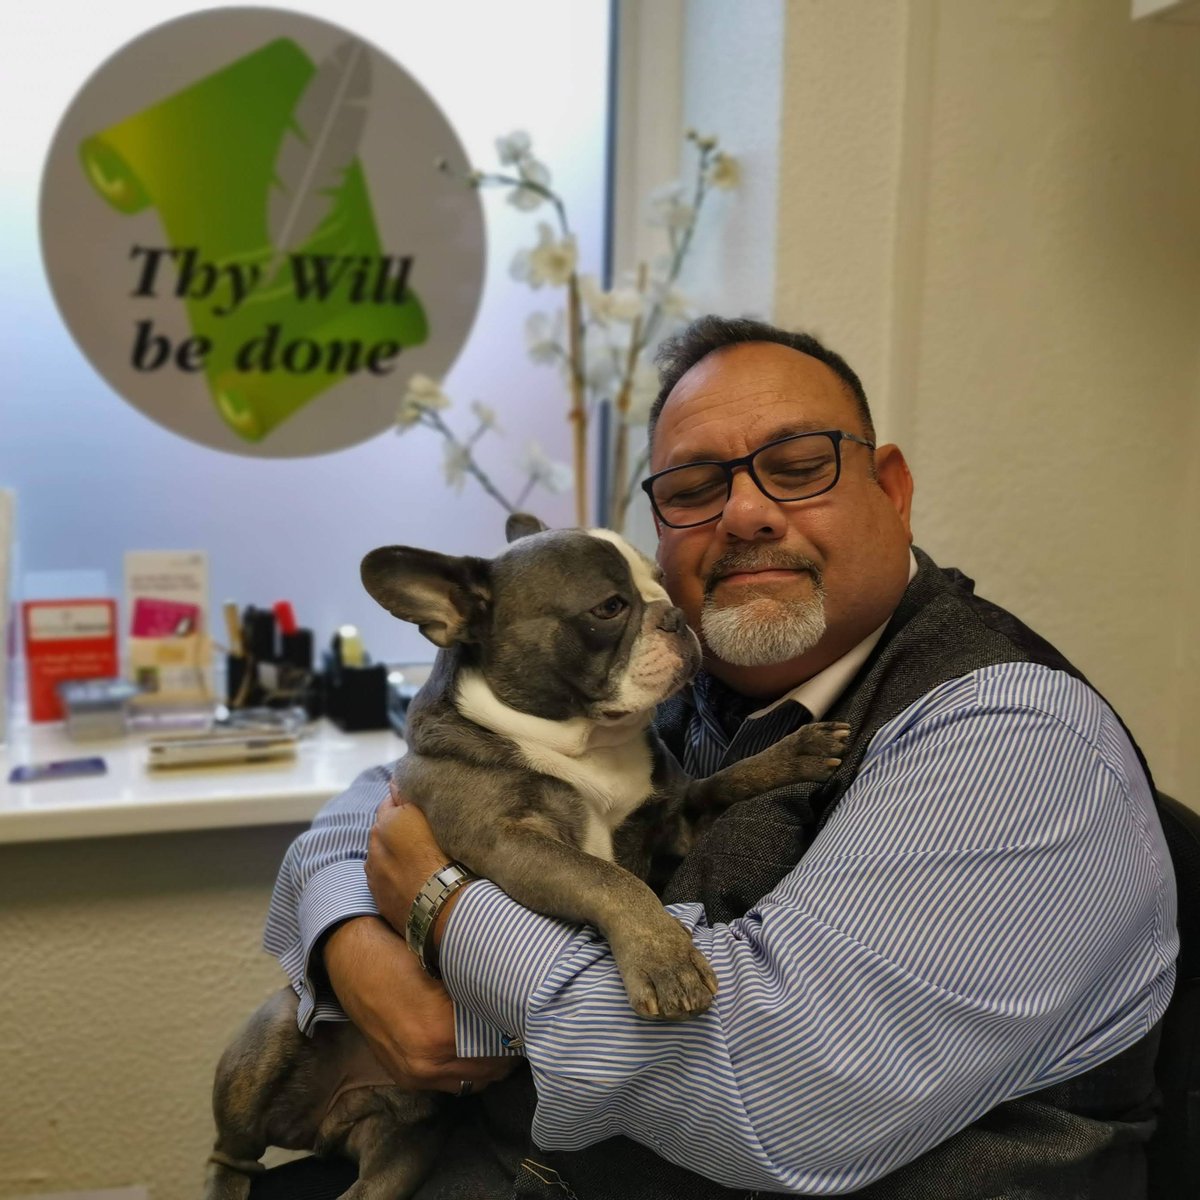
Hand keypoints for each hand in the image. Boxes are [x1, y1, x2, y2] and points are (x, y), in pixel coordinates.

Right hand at [323, 914, 514, 1094]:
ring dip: (487, 1066)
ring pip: (469, 1082)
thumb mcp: (448, 971)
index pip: (499, 1049)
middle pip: (488, 1073)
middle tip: (521, 1032)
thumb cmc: (402, 955)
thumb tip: (514, 1005)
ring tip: (501, 1041)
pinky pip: (447, 1083)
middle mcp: (427, 1063)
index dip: (518, 1036)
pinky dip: (463, 1069)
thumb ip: (478, 995)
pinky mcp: (402, 1076)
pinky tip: (473, 1047)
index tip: (529, 1022)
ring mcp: (412, 1074)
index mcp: (442, 1034)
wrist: (353, 960)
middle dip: (507, 1055)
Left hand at [366, 790, 466, 944]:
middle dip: (396, 827)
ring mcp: (374, 873)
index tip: (418, 805)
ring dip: (392, 852)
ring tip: (416, 858)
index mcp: (387, 822)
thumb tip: (393, 784)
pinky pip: (382, 878)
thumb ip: (408, 800)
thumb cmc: (446, 857)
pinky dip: (392, 874)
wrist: (442, 907)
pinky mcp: (377, 896)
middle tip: (420, 832)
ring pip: (381, 854)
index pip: (391, 801)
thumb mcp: (432, 820)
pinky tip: (411, 878)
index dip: (404, 802)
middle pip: (383, 828)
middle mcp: (374, 845)